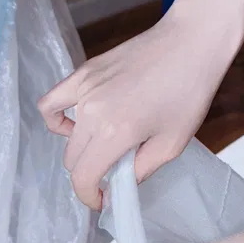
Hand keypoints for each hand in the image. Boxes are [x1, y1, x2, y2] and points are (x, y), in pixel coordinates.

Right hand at [39, 9, 239, 208]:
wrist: (191, 42)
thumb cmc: (189, 92)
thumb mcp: (173, 143)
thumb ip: (141, 169)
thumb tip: (119, 184)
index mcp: (115, 132)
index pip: (82, 177)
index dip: (89, 197)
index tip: (102, 200)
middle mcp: (93, 111)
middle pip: (73, 158)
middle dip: (89, 174)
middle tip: (112, 173)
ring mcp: (84, 89)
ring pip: (66, 135)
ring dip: (80, 150)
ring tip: (102, 147)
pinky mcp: (84, 72)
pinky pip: (52, 101)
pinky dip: (56, 118)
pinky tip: (74, 123)